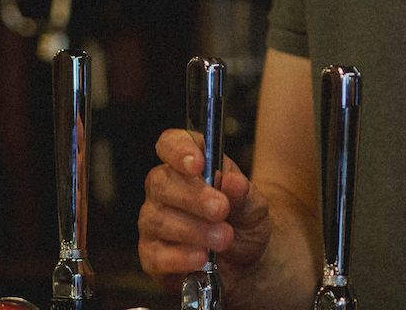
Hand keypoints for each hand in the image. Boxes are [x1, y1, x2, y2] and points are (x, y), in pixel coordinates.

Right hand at [137, 127, 273, 292]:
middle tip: (221, 209)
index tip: (198, 163)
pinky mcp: (151, 256)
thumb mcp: (253, 205)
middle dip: (193, 197)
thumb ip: (244, 193)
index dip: (179, 150)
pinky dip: (180, 257)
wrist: (247, 261)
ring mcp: (153, 222)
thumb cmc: (243, 221)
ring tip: (224, 239)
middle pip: (161, 183)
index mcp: (186, 165)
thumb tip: (233, 182)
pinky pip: (155, 255)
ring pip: (159, 220)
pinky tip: (201, 258)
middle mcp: (163, 190)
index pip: (169, 144)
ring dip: (195, 230)